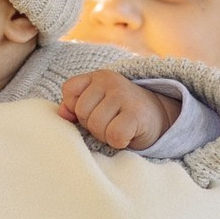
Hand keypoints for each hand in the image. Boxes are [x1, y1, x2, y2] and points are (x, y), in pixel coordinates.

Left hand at [58, 70, 179, 151]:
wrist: (158, 118)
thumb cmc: (119, 113)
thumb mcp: (97, 104)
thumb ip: (74, 106)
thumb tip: (61, 113)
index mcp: (98, 76)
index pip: (69, 90)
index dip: (76, 108)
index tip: (93, 112)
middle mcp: (111, 81)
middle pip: (82, 111)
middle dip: (92, 125)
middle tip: (109, 123)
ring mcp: (124, 95)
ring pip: (96, 125)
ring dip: (105, 135)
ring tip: (117, 128)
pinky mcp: (136, 113)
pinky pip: (114, 135)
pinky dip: (118, 142)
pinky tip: (127, 136)